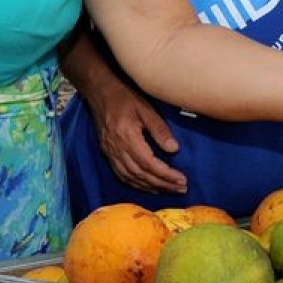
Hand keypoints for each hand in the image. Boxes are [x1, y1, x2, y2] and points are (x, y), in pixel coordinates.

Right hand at [88, 79, 187, 194]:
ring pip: (131, 178)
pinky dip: (137, 184)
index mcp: (127, 137)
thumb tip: (174, 149)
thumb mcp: (146, 108)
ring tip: (169, 189)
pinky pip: (122, 175)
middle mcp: (117, 149)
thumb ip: (159, 129)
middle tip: (181, 189)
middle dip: (163, 184)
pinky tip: (148, 186)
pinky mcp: (107, 154)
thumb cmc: (125, 97)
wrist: (100, 93)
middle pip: (141, 174)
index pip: (149, 163)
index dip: (166, 175)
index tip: (182, 180)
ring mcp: (110, 153)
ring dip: (151, 187)